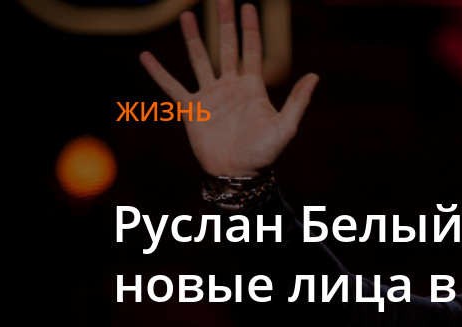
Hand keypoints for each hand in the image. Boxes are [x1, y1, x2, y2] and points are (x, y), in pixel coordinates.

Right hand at [139, 0, 318, 175]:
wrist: (238, 174)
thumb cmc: (264, 154)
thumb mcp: (285, 127)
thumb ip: (297, 100)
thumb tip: (315, 76)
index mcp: (253, 88)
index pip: (252, 50)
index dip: (250, 28)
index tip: (248, 5)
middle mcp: (231, 87)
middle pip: (226, 47)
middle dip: (224, 23)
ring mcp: (210, 96)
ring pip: (199, 59)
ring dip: (192, 37)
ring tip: (187, 14)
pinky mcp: (192, 110)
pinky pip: (172, 87)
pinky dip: (158, 73)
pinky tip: (146, 56)